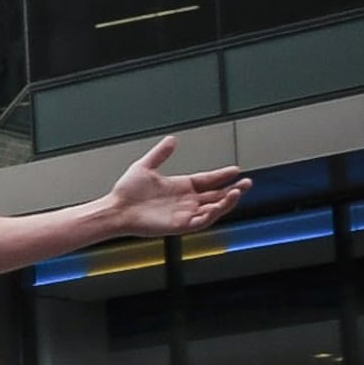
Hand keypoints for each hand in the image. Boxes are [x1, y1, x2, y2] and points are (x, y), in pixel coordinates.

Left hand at [105, 136, 247, 236]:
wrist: (115, 209)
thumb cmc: (126, 191)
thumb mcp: (145, 167)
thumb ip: (160, 153)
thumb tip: (172, 139)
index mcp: (181, 187)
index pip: (208, 181)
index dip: (222, 176)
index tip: (236, 169)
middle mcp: (186, 201)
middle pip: (216, 196)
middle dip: (234, 189)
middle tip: (247, 182)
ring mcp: (185, 214)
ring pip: (214, 209)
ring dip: (228, 201)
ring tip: (238, 191)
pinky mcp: (180, 225)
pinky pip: (203, 221)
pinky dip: (214, 213)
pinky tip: (221, 203)